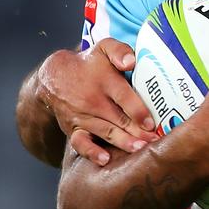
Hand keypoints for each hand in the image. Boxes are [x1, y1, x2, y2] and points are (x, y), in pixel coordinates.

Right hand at [36, 39, 158, 164]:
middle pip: (118, 118)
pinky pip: (81, 142)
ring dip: (123, 142)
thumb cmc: (89, 63)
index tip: (151, 123)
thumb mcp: (104, 48)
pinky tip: (104, 159)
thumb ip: (120, 51)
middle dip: (137, 132)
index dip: (138, 111)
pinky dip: (91, 152)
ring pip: (105, 132)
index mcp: (104, 81)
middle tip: (155, 142)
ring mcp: (82, 116)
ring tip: (140, 150)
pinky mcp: (74, 128)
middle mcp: (92, 100)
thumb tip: (131, 61)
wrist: (53, 77)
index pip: (123, 97)